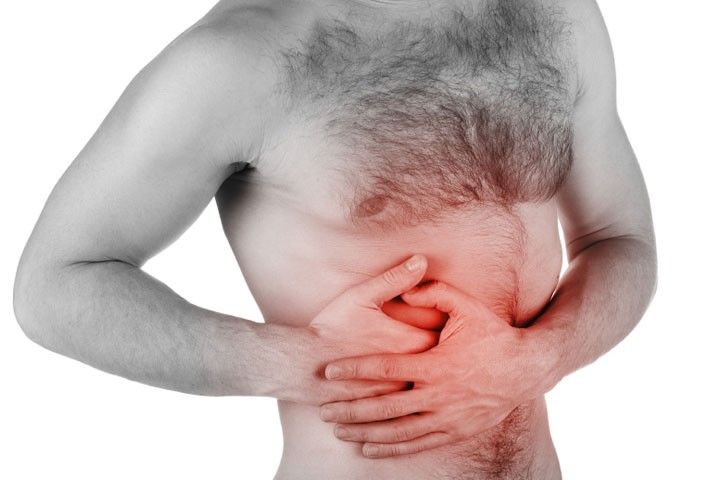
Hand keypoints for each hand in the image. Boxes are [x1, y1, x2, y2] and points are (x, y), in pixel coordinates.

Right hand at [291, 255, 439, 404]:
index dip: (448, 322)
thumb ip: (395, 278)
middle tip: (446, 337)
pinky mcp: (387, 406)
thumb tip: (422, 260)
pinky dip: (415, 389)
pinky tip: (408, 379)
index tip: (446, 315)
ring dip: (431, 371)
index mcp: (410, 342)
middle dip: (444, 347)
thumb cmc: (333, 328)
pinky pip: (412, 400)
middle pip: (443, 358)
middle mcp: (410, 370)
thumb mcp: (362, 296)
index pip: (448, 331)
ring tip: (431, 362)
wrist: (304, 366)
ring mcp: (399, 391)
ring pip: (429, 381)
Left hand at [319, 281, 555, 457]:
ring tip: (339, 430)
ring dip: (365, 432)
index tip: (329, 371)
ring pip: (398, 431)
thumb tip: (404, 290)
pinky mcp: (456, 432)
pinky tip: (370, 447)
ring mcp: (448, 418)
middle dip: (350, 409)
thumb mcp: (467, 306)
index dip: (355, 370)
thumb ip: (434, 293)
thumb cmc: (493, 334)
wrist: (527, 369)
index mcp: (436, 364)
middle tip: (324, 408)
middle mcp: (439, 396)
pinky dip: (392, 447)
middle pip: (384, 407)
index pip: (385, 369)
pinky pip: (418, 444)